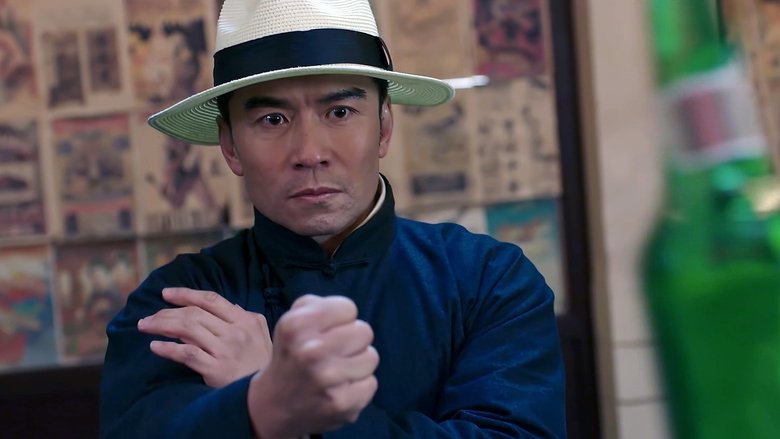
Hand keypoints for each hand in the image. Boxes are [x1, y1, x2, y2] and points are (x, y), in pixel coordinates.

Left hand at [137, 287, 271, 387]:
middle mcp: (234, 332)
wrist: (268, 392)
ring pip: (187, 330)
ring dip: (161, 326)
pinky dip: (168, 349)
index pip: (211, 300)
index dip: (186, 294)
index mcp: (244, 320)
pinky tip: (155, 347)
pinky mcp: (215, 369)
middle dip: (166, 312)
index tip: (166, 293)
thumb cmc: (262, 362)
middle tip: (148, 317)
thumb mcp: (261, 334)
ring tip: (145, 326)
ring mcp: (224, 351)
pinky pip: (187, 354)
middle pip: (194, 313)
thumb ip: (246, 316)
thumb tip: (229, 304)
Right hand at [247, 295, 378, 438]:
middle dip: (353, 341)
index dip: (340, 319)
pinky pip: (371, 383)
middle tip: (335, 352)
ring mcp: (327, 379)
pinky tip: (340, 389)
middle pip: (365, 331)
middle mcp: (310, 350)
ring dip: (358, 364)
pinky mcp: (342, 403)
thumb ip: (319, 305)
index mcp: (296, 325)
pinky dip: (359, 387)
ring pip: (371, 357)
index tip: (327, 332)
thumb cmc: (292, 354)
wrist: (274, 405)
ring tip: (338, 371)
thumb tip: (347, 311)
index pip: (348, 308)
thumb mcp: (292, 321)